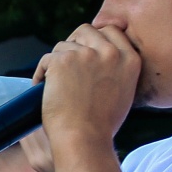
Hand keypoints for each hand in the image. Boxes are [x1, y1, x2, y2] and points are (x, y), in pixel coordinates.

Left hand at [36, 22, 141, 150]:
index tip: (85, 50)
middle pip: (85, 30)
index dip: (95, 38)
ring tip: (55, 86)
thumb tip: (102, 54)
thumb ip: (117, 70)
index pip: (112, 30)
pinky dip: (42, 74)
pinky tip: (43, 90)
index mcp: (130, 60)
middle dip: (73, 44)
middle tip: (65, 66)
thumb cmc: (101, 126)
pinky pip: (46, 59)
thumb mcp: (123, 93)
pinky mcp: (63, 60)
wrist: (84, 140)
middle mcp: (110, 52)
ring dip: (57, 62)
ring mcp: (86, 54)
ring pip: (63, 45)